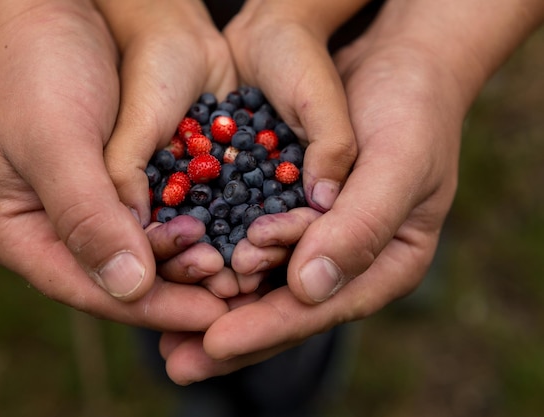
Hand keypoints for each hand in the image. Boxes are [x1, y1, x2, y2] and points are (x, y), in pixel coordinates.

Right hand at [0, 0, 226, 330]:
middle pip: (122, 279)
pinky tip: (230, 238)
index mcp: (21, 232)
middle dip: (179, 289)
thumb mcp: (56, 141)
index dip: (151, 307)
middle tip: (233, 293)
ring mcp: (94, 210)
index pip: (89, 286)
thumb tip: (129, 286)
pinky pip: (163, 222)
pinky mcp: (125, 187)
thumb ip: (86, 215)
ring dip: (194, 265)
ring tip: (239, 272)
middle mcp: (59, 230)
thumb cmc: (40, 70)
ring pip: (148, 255)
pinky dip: (197, 232)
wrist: (60, 13)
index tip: (208, 316)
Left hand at [159, 0, 543, 383]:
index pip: (324, 306)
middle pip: (287, 309)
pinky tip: (183, 277)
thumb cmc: (410, 110)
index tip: (215, 342)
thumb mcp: (398, 164)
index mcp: (387, 263)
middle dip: (232, 336)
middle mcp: (349, 260)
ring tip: (168, 333)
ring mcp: (318, 237)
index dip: (268, 326)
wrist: (395, 63)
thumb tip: (310, 288)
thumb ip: (360, 228)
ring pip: (265, 284)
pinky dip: (219, 262)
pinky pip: (252, 246)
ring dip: (218, 307)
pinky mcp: (291, 212)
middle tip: (179, 362)